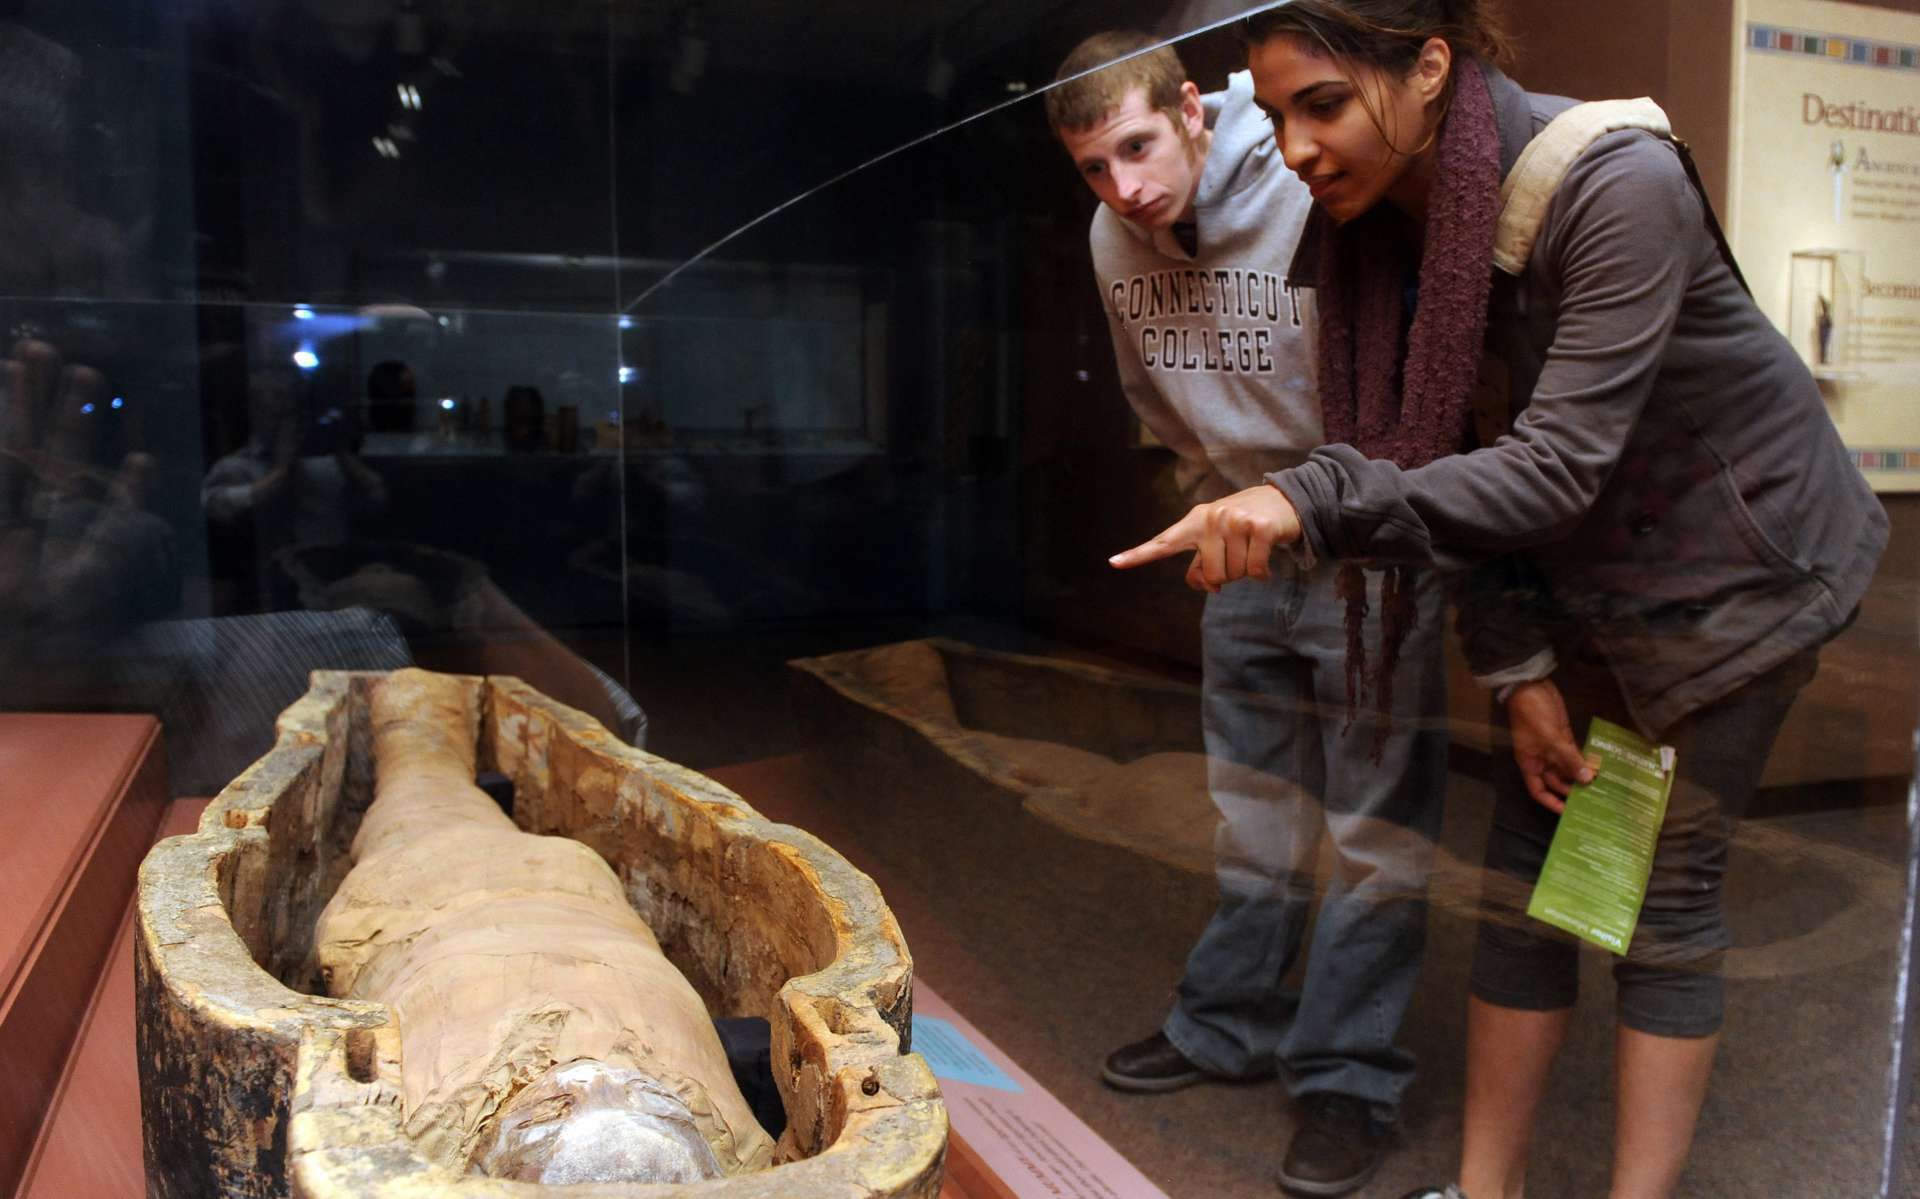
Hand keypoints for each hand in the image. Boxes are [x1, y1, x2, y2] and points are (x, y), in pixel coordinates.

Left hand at [1107, 483, 1300, 591]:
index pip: (1163, 542)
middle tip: (1236, 556)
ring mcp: (1235, 521)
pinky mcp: (1260, 527)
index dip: (1138, 555)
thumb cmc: (1243, 526)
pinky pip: (1255, 570)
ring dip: (1245, 571)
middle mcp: (1211, 518)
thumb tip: (1205, 586)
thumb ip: (1202, 561)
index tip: (1113, 563)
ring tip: (1251, 550)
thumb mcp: (1217, 537)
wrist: (1283, 501)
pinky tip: (1266, 560)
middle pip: (1210, 575)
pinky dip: (1262, 573)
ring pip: (1234, 575)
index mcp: (1194, 521)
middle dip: (1226, 575)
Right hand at [1506, 679, 1597, 813]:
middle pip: (1556, 782)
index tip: (1567, 813)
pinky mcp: (1563, 737)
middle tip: (1592, 800)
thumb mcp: (1550, 739)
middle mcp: (1541, 759)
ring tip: (1600, 786)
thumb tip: (1587, 780)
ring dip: (1581, 775)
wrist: (1530, 687)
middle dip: (1572, 790)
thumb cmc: (1533, 716)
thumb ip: (1569, 760)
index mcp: (1530, 763)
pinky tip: (1598, 767)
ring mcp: (1552, 748)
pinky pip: (1574, 754)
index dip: (1551, 802)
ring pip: (1567, 768)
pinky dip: (1584, 761)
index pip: (1539, 791)